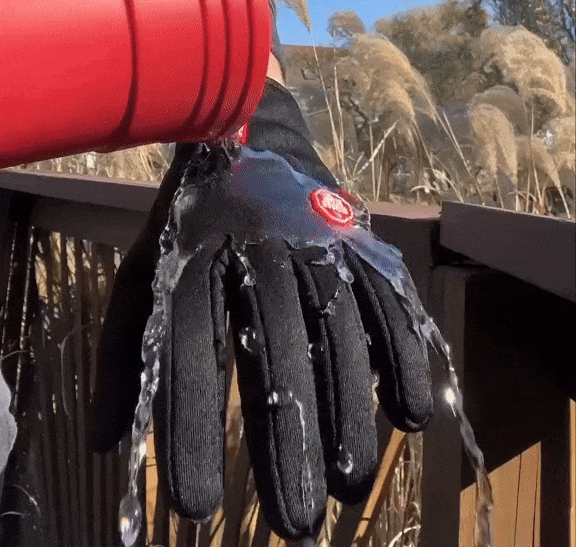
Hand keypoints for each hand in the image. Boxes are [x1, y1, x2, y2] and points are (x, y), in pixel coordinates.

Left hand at [88, 80, 432, 539]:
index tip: (198, 505)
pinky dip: (404, 353)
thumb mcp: (143, 275)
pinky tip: (412, 415)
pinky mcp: (356, 239)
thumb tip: (107, 446)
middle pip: (276, 348)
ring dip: (350, 409)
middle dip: (289, 438)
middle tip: (297, 524)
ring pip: (337, 328)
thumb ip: (122, 357)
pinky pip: (386, 297)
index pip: (191, 347)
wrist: (246, 129)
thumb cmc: (188, 220)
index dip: (195, 423)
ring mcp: (315, 239)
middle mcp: (258, 248)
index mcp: (194, 256)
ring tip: (351, 485)